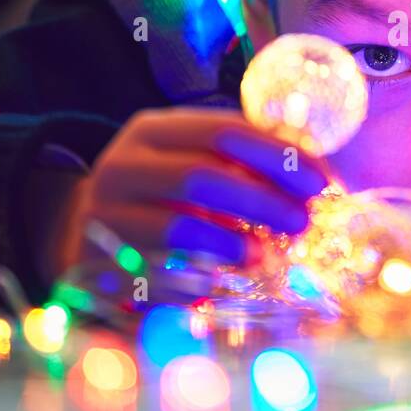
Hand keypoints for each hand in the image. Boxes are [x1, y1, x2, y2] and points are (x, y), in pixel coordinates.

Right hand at [44, 107, 330, 278]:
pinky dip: (198, 277)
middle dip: (262, 200)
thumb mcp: (194, 162)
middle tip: (302, 221)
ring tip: (266, 255)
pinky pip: (158, 273)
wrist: (89, 234)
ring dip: (231, 242)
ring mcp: (106, 215)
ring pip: (176, 226)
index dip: (277, 155)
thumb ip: (244, 162)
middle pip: (201, 175)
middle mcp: (123, 165)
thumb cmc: (164, 196)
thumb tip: (319, 175)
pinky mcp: (100, 263)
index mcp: (153, 130)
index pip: (223, 131)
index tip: (321, 181)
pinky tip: (226, 280)